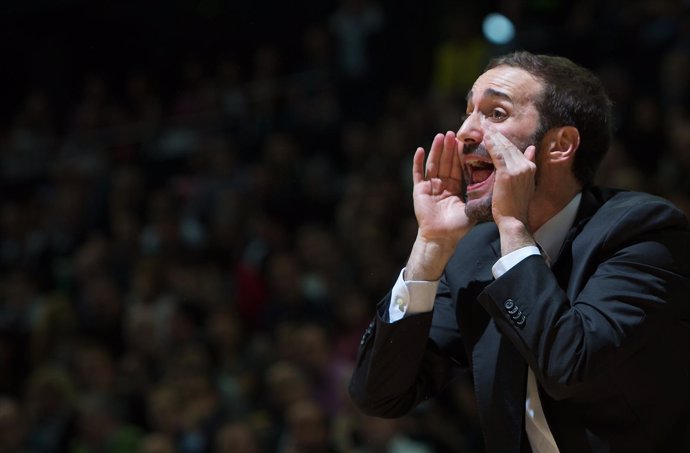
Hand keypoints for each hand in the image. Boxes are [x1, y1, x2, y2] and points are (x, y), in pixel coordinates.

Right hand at [406, 131, 475, 279]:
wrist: (443, 238)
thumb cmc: (459, 226)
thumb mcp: (474, 207)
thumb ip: (482, 194)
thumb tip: (500, 184)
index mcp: (455, 187)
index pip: (458, 166)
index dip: (461, 153)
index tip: (465, 140)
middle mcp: (442, 185)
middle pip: (445, 162)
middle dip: (449, 147)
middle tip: (454, 133)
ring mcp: (430, 187)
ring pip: (433, 164)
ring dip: (436, 150)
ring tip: (440, 136)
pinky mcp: (419, 190)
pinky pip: (418, 173)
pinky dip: (418, 162)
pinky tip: (421, 150)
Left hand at [483, 127, 536, 254]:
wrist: (514, 220)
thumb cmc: (515, 206)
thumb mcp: (525, 184)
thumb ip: (527, 165)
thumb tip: (532, 149)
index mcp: (530, 168)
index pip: (516, 149)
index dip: (505, 140)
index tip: (495, 132)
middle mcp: (526, 166)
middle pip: (510, 145)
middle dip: (498, 134)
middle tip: (486, 123)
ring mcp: (518, 169)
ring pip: (504, 147)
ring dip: (493, 135)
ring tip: (483, 126)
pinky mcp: (507, 173)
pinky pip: (498, 154)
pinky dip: (491, 144)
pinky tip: (485, 137)